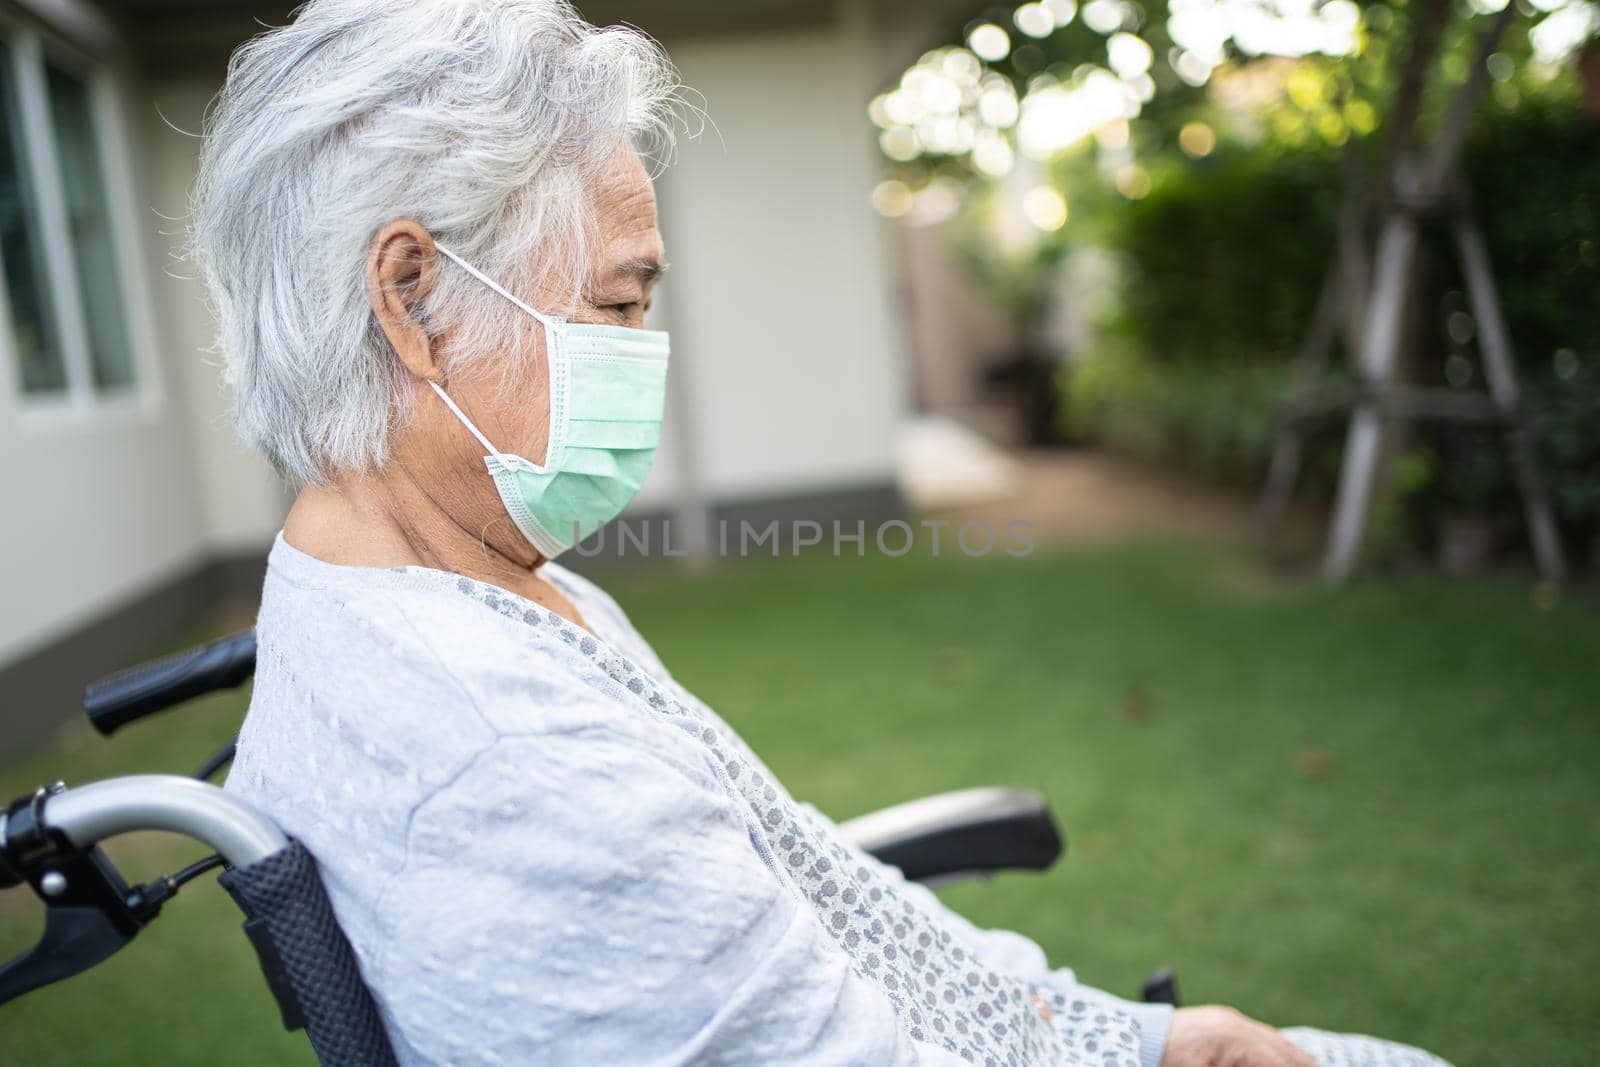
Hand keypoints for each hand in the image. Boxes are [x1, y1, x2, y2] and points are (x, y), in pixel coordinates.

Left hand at [1159, 1006, 1318, 1066]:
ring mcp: (1228, 1020)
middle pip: (1284, 1051)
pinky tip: (1278, 1059)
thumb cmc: (1164, 1061)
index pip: (1280, 1064)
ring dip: (1291, 1058)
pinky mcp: (1219, 1021)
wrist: (1133, 1036)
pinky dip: (1272, 1050)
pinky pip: (1256, 1036)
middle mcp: (1236, 1025)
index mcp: (1235, 1040)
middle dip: (1304, 1065)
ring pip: (1273, 1041)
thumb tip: (1271, 1065)